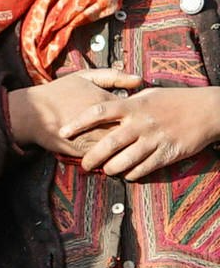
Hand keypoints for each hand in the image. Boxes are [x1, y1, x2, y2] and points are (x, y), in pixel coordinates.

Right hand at [7, 67, 142, 154]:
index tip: (146, 116)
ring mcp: (92, 138)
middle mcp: (101, 122)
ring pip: (120, 148)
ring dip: (130, 149)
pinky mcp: (82, 151)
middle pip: (131, 132)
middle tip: (148, 135)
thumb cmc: (58, 92)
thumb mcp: (84, 77)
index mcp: (104, 102)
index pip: (134, 112)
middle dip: (139, 134)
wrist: (30, 113)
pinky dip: (113, 158)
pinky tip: (119, 156)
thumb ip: (113, 76)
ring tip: (138, 148)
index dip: (141, 115)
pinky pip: (105, 157)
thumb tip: (139, 80)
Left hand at [60, 84, 219, 179]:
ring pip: (125, 160)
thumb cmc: (174, 100)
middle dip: (92, 156)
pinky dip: (132, 173)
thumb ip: (125, 101)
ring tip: (105, 170)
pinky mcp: (168, 153)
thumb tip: (102, 107)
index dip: (78, 122)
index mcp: (133, 105)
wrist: (208, 110)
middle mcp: (141, 122)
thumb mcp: (148, 94)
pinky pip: (144, 168)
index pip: (98, 112)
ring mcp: (155, 139)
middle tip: (84, 164)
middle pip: (109, 143)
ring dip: (111, 168)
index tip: (63, 132)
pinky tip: (127, 173)